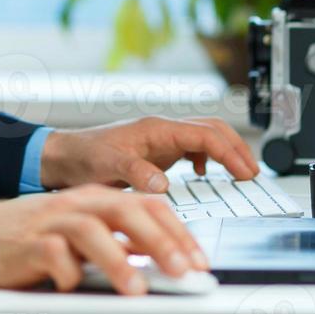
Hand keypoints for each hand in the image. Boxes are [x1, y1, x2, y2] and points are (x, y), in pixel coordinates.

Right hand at [0, 185, 206, 294]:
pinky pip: (50, 254)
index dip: (178, 231)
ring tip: (135, 287)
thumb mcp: (80, 237)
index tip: (199, 260)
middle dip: (160, 241)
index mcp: (95, 200)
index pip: (147, 205)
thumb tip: (161, 261)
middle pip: (126, 211)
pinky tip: (73, 286)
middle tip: (183, 271)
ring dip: (117, 259)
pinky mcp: (25, 244)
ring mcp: (50, 223)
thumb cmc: (28, 240)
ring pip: (91, 230)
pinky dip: (66, 272)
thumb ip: (116, 242)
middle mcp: (76, 205)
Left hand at [39, 116, 259, 192]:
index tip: (245, 172)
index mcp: (156, 129)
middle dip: (236, 148)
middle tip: (252, 173)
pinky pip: (190, 148)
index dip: (229, 153)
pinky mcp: (156, 151)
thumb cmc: (82, 157)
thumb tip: (164, 184)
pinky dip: (206, 158)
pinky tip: (202, 174)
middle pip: (211, 130)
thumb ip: (136, 173)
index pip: (204, 135)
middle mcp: (162, 130)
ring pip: (204, 137)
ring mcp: (160, 140)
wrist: (62, 157)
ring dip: (225, 151)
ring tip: (240, 173)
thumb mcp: (107, 167)